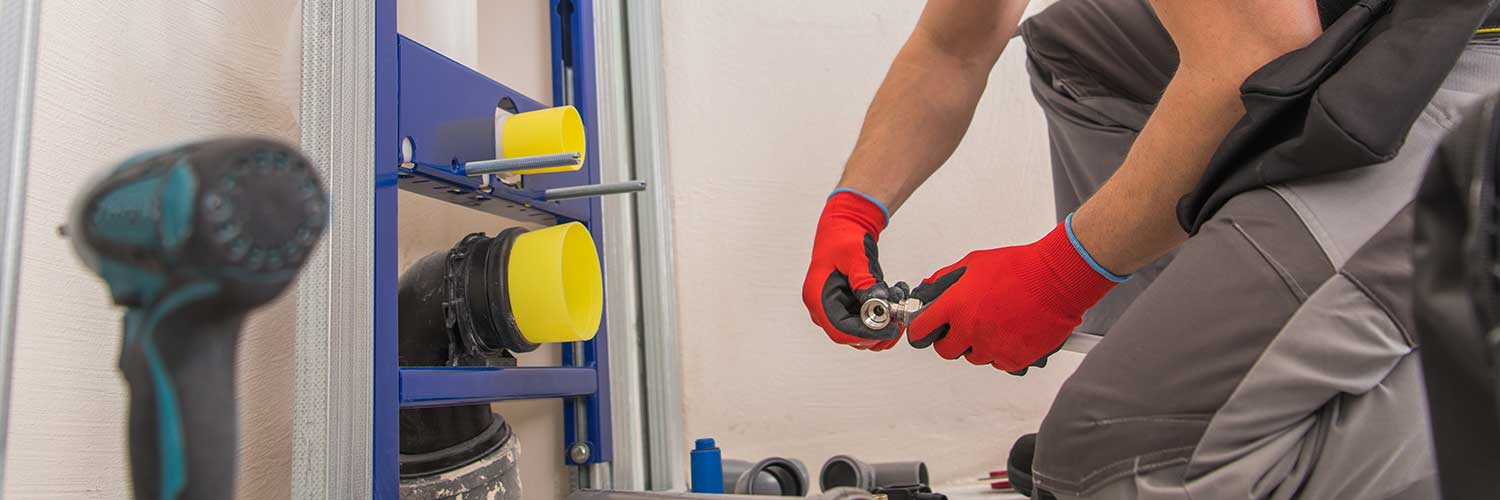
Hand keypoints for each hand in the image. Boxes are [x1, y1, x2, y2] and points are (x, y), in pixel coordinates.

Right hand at [802, 190, 902, 349]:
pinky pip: (866, 321)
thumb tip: (879, 303)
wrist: (844, 224)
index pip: (840, 330)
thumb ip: (866, 282)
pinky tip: (894, 295)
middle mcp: (823, 308)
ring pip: (861, 333)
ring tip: (898, 301)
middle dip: (878, 330)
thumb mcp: (856, 257)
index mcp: (817, 297)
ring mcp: (835, 309)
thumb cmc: (843, 236)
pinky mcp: (848, 306)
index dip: (866, 334)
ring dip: (884, 324)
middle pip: (851, 336)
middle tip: (899, 316)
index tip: (889, 328)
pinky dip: (883, 314)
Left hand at [907, 216, 1123, 372]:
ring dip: (980, 345)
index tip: (923, 331)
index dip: (921, 330)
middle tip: (964, 328)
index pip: (922, 330)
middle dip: (952, 341)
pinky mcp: (1014, 359)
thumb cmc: (1020, 267)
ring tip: (997, 324)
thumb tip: (932, 287)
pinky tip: (1012, 332)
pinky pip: (1000, 363)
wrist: (1057, 279)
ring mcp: (992, 347)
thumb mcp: (975, 263)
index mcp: (956, 307)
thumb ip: (948, 279)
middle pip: (946, 351)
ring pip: (975, 357)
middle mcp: (971, 330)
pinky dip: (1004, 352)